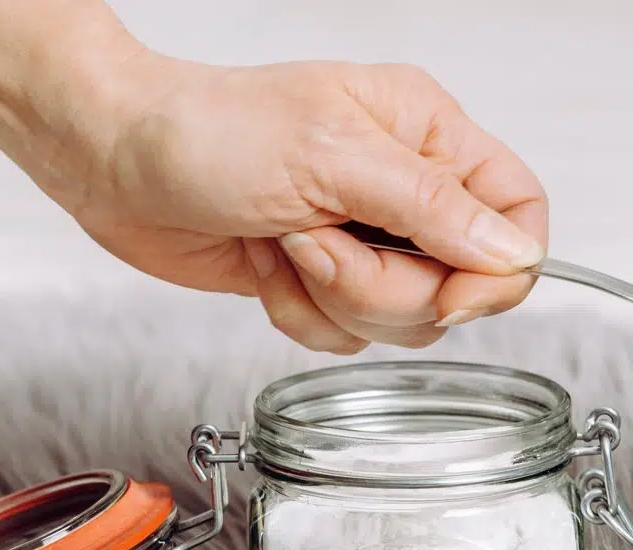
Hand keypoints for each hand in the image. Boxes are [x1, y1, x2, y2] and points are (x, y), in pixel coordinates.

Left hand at [71, 57, 548, 352]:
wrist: (114, 161)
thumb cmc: (206, 129)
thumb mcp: (331, 157)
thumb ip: (432, 208)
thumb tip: (513, 253)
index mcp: (426, 134)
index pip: (518, 212)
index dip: (499, 270)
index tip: (451, 295)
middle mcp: (405, 190)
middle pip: (459, 286)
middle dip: (382, 287)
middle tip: (321, 245)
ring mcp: (365, 240)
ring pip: (403, 321)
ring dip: (335, 299)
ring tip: (288, 245)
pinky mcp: (323, 281)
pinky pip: (348, 336)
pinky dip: (301, 314)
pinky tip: (267, 266)